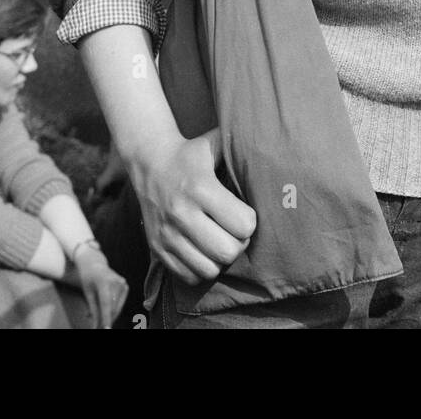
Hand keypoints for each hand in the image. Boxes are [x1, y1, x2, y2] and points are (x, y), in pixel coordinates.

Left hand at [70, 249, 127, 329]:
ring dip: (109, 316)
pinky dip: (113, 310)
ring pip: (117, 308)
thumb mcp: (87, 293)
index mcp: (104, 281)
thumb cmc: (88, 278)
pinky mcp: (125, 286)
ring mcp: (122, 283)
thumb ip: (93, 310)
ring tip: (99, 320)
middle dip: (106, 320)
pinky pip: (119, 303)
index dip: (106, 318)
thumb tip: (96, 326)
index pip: (106, 304)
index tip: (106, 329)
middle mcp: (116, 281)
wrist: (95, 263)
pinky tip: (105, 309)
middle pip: (112, 308)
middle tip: (97, 328)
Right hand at [127, 128, 256, 285]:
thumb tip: (271, 149)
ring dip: (220, 259)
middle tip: (234, 230)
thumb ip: (239, 146)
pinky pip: (189, 276)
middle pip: (227, 251)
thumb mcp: (214, 143)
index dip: (250, 221)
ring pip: (209, 269)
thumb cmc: (190, 155)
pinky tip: (203, 250)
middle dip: (238, 243)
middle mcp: (181, 213)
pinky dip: (201, 268)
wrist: (149, 163)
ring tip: (219, 241)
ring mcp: (167, 235)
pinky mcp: (157, 250)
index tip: (244, 212)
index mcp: (200, 187)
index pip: (243, 224)